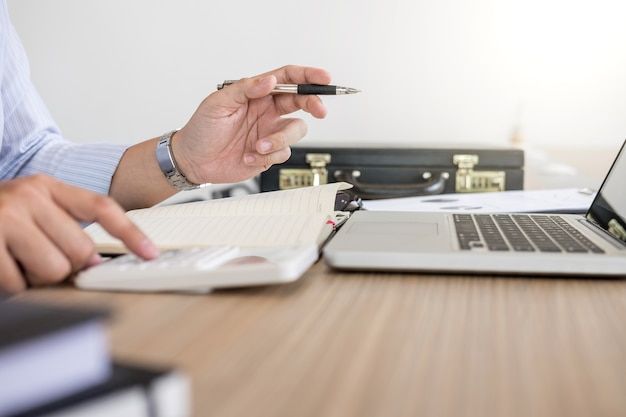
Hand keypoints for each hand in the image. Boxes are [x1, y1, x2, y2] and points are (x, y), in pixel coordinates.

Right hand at [0, 175, 158, 292]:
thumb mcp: (32, 207)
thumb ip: (64, 224)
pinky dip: (13, 286)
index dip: (130, 233)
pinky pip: (17, 284)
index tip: (150, 253)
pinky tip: (3, 271)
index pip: (101, 208)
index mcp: (47, 186)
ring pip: (53, 269)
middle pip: (81, 250)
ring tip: (20, 264)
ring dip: (39, 278)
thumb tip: (94, 260)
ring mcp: (4, 217)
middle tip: (43, 260)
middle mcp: (28, 196)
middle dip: (67, 266)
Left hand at [171, 65, 330, 183]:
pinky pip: (282, 154)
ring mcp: (269, 132)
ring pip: (296, 131)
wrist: (193, 160)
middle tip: (319, 110)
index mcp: (256, 93)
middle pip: (301, 101)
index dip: (308, 76)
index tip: (323, 78)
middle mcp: (267, 111)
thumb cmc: (202, 129)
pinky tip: (248, 157)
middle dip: (313, 104)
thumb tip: (270, 81)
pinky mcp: (269, 153)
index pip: (287, 78)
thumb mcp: (218, 102)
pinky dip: (267, 157)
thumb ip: (246, 89)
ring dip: (279, 139)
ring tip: (258, 147)